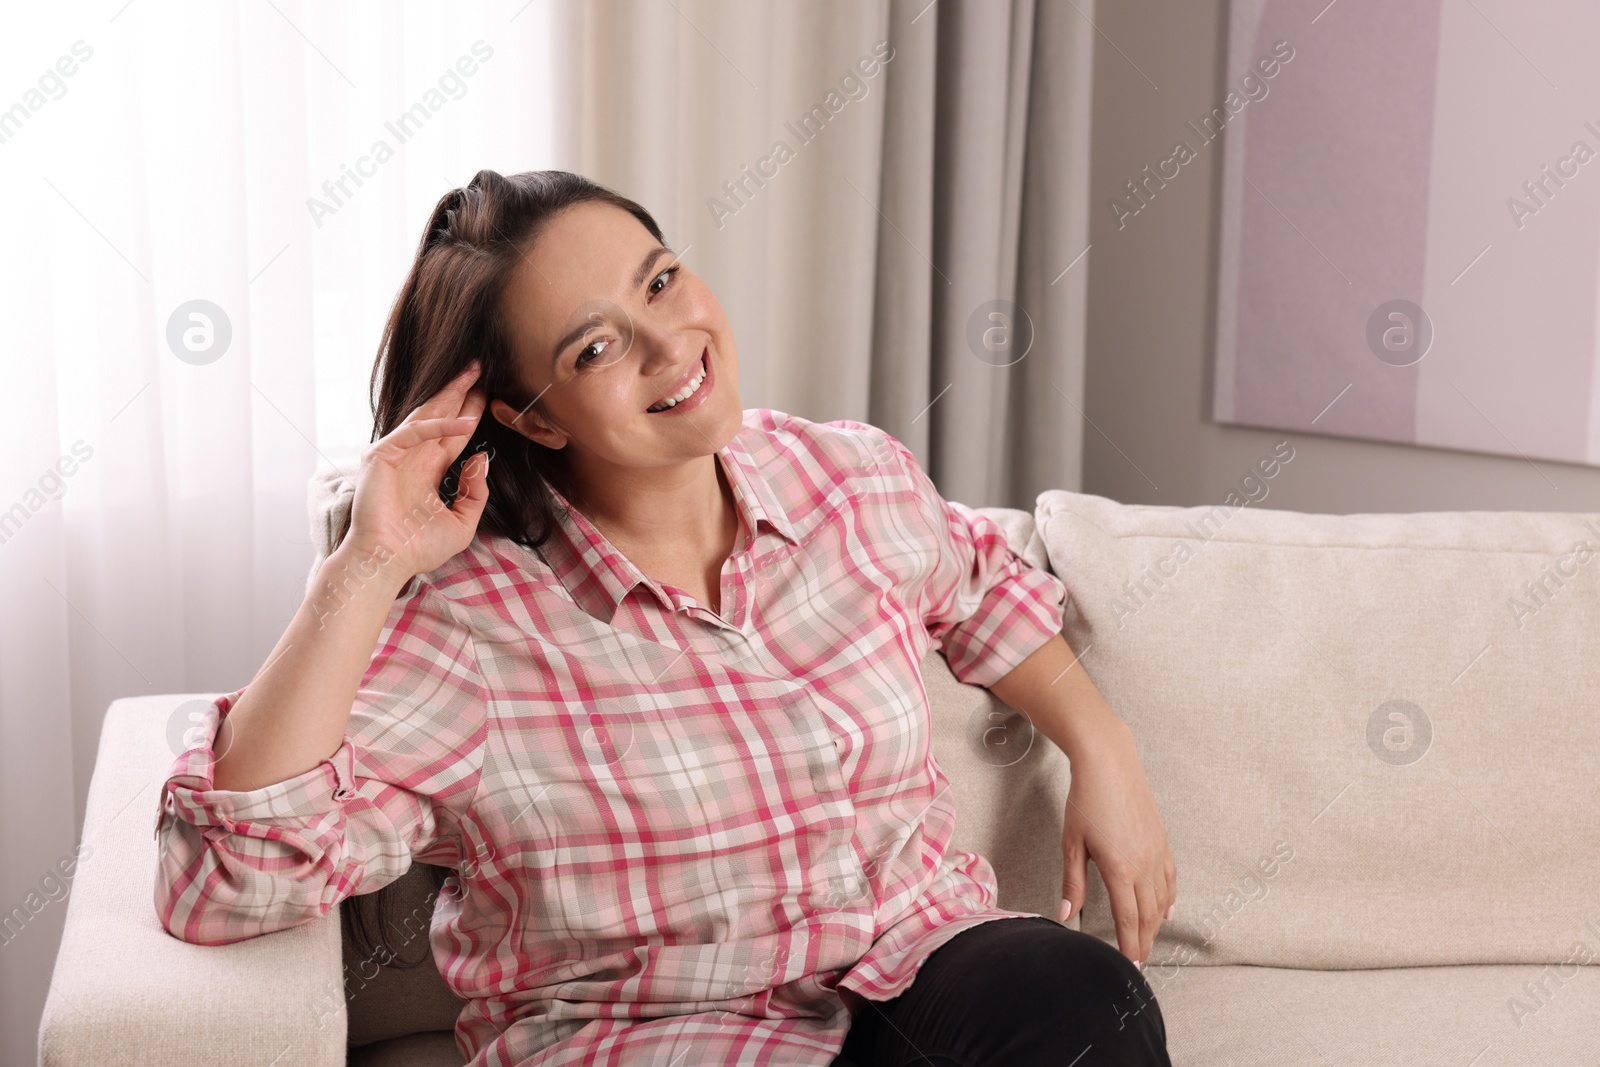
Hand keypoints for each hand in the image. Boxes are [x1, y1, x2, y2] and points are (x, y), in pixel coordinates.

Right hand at [344, 361, 491, 580]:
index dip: (471, 412)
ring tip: (472, 373)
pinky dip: (441, 425)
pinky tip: (466, 422)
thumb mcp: (462, 521)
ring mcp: (396, 453)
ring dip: (450, 393)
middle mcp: (413, 457)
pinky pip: (416, 432)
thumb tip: (480, 457)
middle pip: (441, 415)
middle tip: (481, 367)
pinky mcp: (382, 455)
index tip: (489, 393)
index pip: (454, 434)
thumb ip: (476, 492)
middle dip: (461, 391)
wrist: (388, 563)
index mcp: (429, 470)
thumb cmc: (418, 548)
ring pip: (428, 414)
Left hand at [1058, 731, 1176, 970]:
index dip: (1129, 946)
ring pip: (1162, 899)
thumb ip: (1072, 883)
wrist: (1109, 763)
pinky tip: (1166, 910)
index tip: (1129, 966)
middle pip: (1148, 915)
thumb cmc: (1085, 800)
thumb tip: (1066, 915)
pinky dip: (1169, 898)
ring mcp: (1156, 852)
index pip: (1129, 920)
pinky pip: (1170, 878)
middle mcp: (1144, 865)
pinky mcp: (1162, 840)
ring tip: (1148, 942)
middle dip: (1144, 942)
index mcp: (1120, 869)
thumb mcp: (1072, 843)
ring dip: (1156, 925)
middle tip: (1139, 963)